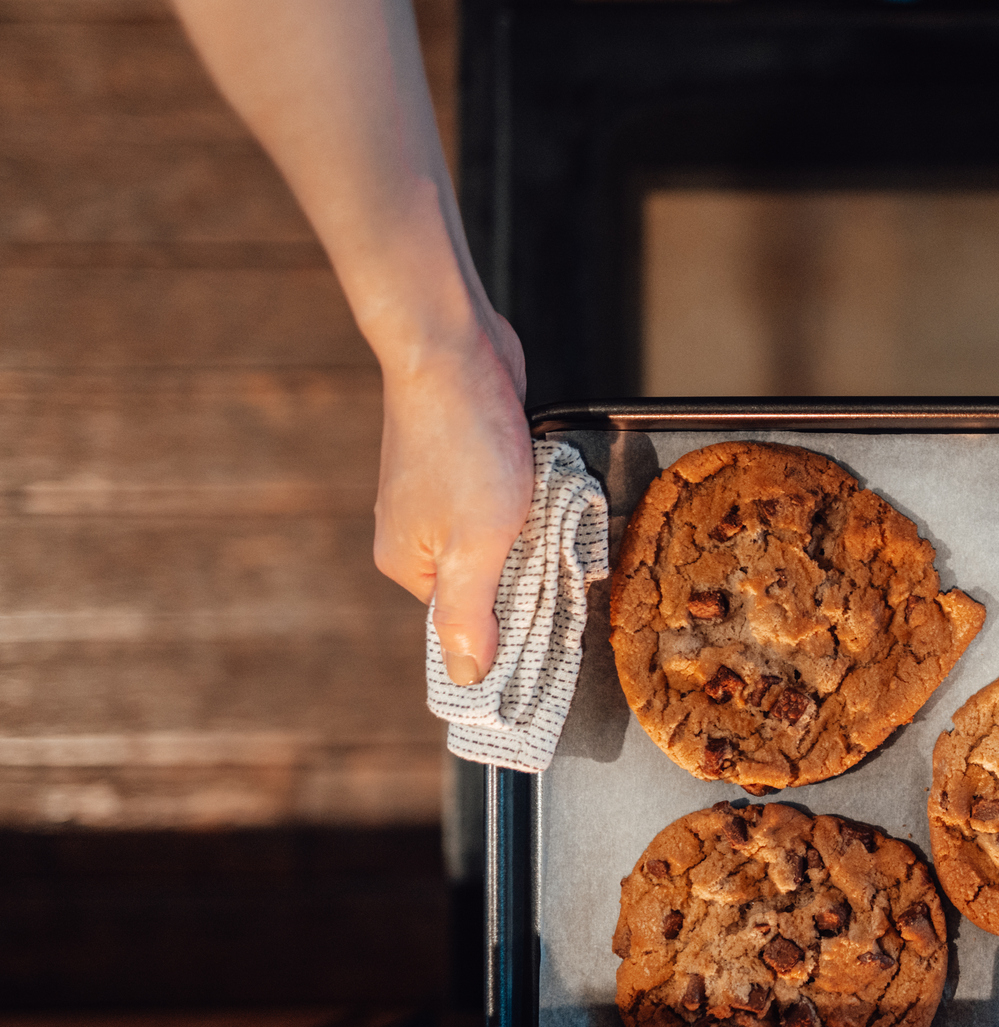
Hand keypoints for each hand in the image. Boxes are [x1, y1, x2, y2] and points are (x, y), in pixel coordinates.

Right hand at [373, 311, 532, 684]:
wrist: (454, 349)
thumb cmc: (464, 446)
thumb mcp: (477, 544)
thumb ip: (471, 615)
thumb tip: (466, 678)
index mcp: (408, 565)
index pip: (466, 621)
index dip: (511, 624)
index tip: (552, 623)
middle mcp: (416, 535)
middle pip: (486, 580)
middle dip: (526, 574)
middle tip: (563, 562)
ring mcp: (439, 497)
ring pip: (501, 539)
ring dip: (534, 533)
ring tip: (553, 517)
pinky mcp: (466, 464)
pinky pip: (506, 502)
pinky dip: (531, 499)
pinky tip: (545, 486)